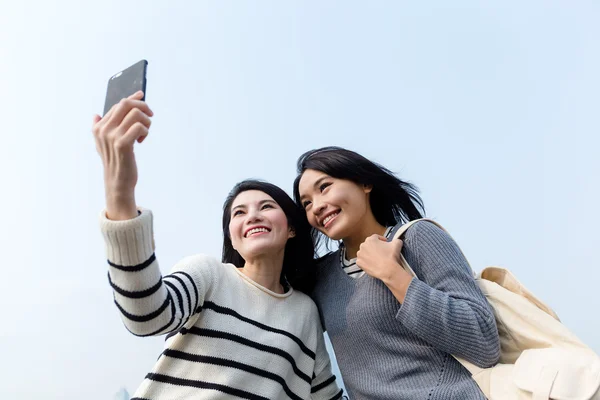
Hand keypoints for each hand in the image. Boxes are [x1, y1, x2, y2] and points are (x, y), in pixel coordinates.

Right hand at [92, 91, 152, 219]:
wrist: (118, 182)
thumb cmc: (115, 162)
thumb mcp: (103, 144)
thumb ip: (101, 127)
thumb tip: (96, 114)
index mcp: (99, 127)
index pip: (118, 104)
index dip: (132, 98)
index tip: (141, 95)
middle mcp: (103, 129)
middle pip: (126, 104)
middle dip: (142, 105)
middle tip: (150, 115)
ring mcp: (112, 136)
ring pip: (135, 113)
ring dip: (146, 121)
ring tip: (145, 132)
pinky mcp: (123, 144)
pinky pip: (139, 126)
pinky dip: (145, 131)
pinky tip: (142, 140)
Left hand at [356, 234, 412, 302]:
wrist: (387, 270)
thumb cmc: (391, 256)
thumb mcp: (397, 244)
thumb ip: (396, 240)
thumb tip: (397, 240)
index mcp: (371, 239)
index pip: (376, 237)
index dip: (381, 240)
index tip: (385, 243)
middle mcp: (363, 245)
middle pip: (369, 245)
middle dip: (374, 247)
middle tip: (381, 252)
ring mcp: (360, 254)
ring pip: (364, 253)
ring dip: (369, 254)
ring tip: (376, 258)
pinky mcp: (359, 263)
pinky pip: (361, 261)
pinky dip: (365, 262)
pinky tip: (371, 263)